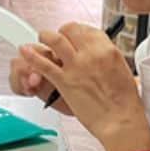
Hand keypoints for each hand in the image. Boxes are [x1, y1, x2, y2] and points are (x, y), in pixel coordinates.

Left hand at [18, 23, 149, 150]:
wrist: (120, 121)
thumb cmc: (124, 102)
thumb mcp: (122, 71)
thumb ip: (106, 58)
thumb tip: (97, 54)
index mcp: (108, 50)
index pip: (87, 29)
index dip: (76, 30)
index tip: (72, 34)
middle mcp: (92, 54)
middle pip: (69, 30)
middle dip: (60, 32)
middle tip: (56, 39)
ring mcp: (76, 66)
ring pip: (54, 41)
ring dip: (45, 37)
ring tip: (41, 39)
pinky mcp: (64, 81)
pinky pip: (43, 64)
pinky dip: (31, 56)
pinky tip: (25, 51)